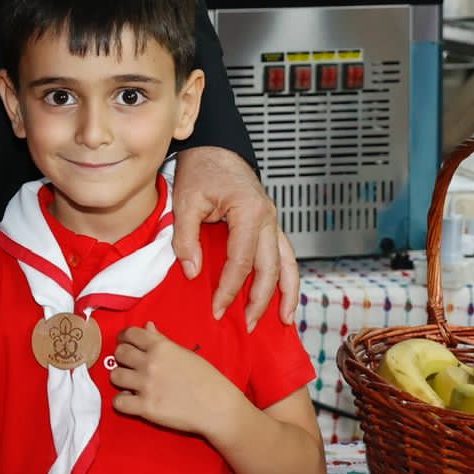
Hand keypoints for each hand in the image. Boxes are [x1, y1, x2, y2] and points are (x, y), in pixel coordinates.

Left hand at [109, 322, 243, 436]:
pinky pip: (118, 402)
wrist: (217, 407)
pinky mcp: (145, 407)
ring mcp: (146, 385)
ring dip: (120, 379)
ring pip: (115, 376)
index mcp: (161, 346)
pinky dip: (122, 401)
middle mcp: (150, 363)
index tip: (125, 343)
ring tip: (130, 384)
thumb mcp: (185, 353)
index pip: (130, 334)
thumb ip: (162, 340)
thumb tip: (147, 326)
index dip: (124, 338)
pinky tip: (131, 400)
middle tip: (129, 365)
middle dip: (122, 358)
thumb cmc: (206, 379)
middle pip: (119, 353)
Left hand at [170, 144, 299, 328]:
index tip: (217, 309)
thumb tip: (193, 272)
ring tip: (283, 320)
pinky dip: (287, 277)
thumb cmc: (201, 169)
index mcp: (249, 211)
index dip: (230, 288)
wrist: (215, 148)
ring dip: (286, 293)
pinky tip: (284, 296)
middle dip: (260, 300)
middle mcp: (268, 218)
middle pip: (270, 268)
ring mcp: (273, 221)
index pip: (242, 261)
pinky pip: (284, 255)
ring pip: (287, 263)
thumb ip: (186, 238)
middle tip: (247, 325)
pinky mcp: (270, 224)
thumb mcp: (185, 201)